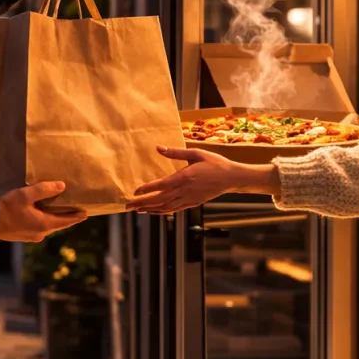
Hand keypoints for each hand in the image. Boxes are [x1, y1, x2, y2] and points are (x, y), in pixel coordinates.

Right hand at [0, 181, 87, 241]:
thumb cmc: (8, 207)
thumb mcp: (26, 195)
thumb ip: (45, 189)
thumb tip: (62, 186)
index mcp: (44, 225)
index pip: (65, 221)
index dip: (76, 217)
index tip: (86, 214)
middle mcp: (40, 233)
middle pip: (57, 224)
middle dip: (66, 217)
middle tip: (75, 211)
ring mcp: (31, 236)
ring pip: (48, 226)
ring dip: (54, 219)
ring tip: (59, 210)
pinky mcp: (23, 236)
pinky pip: (39, 227)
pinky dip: (44, 220)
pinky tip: (42, 214)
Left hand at [126, 146, 278, 214]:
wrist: (231, 178)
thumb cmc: (214, 163)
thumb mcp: (196, 153)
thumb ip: (175, 152)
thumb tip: (158, 148)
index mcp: (184, 177)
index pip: (161, 185)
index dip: (147, 190)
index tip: (134, 192)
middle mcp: (185, 191)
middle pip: (159, 200)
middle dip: (142, 203)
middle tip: (127, 205)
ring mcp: (188, 199)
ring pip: (165, 207)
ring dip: (150, 209)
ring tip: (136, 210)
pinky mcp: (192, 203)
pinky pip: (174, 210)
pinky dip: (162, 211)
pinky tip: (154, 211)